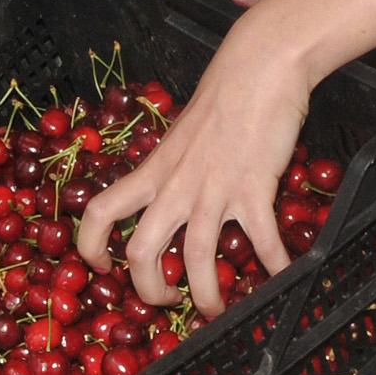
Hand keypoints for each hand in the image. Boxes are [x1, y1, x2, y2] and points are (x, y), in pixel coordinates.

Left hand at [76, 21, 311, 314]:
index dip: (91, 247)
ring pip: (196, 257)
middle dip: (149, 290)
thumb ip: (176, 167)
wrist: (257, 66)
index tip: (103, 268)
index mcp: (153, 171)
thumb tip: (176, 192)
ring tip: (218, 309)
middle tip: (169, 301)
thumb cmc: (223, 96)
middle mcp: (175, 186)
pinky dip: (273, 267)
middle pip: (142, 251)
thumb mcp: (183, 135)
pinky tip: (284, 278)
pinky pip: (262, 241)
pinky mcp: (253, 188)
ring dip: (207, 294)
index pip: (100, 212)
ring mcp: (213, 189)